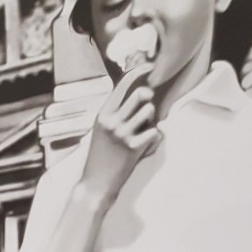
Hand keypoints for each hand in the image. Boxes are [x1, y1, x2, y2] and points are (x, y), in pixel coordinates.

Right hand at [80, 63, 161, 203]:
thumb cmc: (100, 157)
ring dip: (151, 121)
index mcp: (103, 114)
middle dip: (148, 101)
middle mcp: (112, 121)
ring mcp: (122, 134)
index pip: (123, 84)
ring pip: (150, 111)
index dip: (139, 72)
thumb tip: (136, 92)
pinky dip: (154, 140)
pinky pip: (155, 132)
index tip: (150, 66)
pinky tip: (143, 149)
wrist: (95, 184)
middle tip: (146, 111)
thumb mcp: (101, 130)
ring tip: (141, 134)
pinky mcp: (133, 148)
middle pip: (141, 94)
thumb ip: (115, 112)